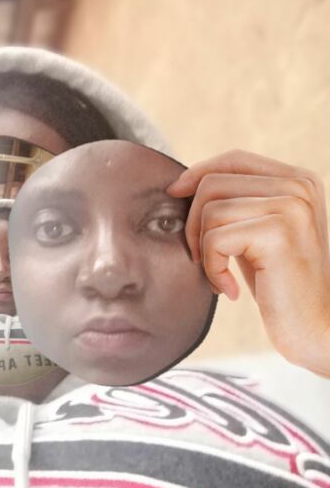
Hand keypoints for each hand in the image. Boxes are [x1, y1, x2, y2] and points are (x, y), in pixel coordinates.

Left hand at [166, 149, 329, 377]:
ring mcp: (292, 207)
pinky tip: (229, 289)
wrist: (314, 328)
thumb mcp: (255, 233)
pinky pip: (215, 239)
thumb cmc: (278, 284)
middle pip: (214, 183)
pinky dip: (212, 268)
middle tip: (201, 258)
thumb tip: (181, 184)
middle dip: (193, 222)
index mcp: (298, 180)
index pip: (234, 159)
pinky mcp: (278, 233)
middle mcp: (299, 187)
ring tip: (219, 275)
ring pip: (211, 211)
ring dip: (203, 250)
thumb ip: (234, 203)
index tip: (175, 195)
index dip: (197, 173)